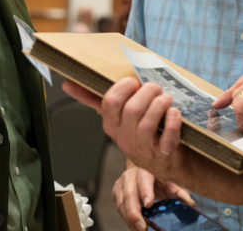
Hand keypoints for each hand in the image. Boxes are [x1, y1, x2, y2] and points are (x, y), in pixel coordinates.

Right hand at [65, 78, 184, 176]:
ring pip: (148, 122)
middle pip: (132, 109)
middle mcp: (124, 138)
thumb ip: (94, 99)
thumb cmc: (141, 131)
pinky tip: (175, 112)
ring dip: (161, 104)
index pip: (111, 101)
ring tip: (167, 98)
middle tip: (156, 88)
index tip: (135, 81)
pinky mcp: (163, 154)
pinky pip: (168, 137)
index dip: (125, 86)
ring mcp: (143, 148)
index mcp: (111, 125)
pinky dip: (173, 121)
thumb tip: (67, 84)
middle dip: (148, 92)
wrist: (166, 160)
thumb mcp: (117, 117)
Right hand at [112, 167, 193, 230]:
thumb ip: (179, 191)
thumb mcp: (168, 182)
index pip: (144, 180)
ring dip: (129, 219)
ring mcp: (120, 185)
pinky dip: (126, 219)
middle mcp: (130, 176)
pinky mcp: (116, 194)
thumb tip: (190, 202)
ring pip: (122, 204)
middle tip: (142, 227)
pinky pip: (119, 208)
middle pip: (129, 195)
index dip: (146, 192)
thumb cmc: (157, 177)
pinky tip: (134, 226)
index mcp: (144, 169)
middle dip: (134, 213)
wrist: (141, 170)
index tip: (149, 204)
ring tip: (139, 229)